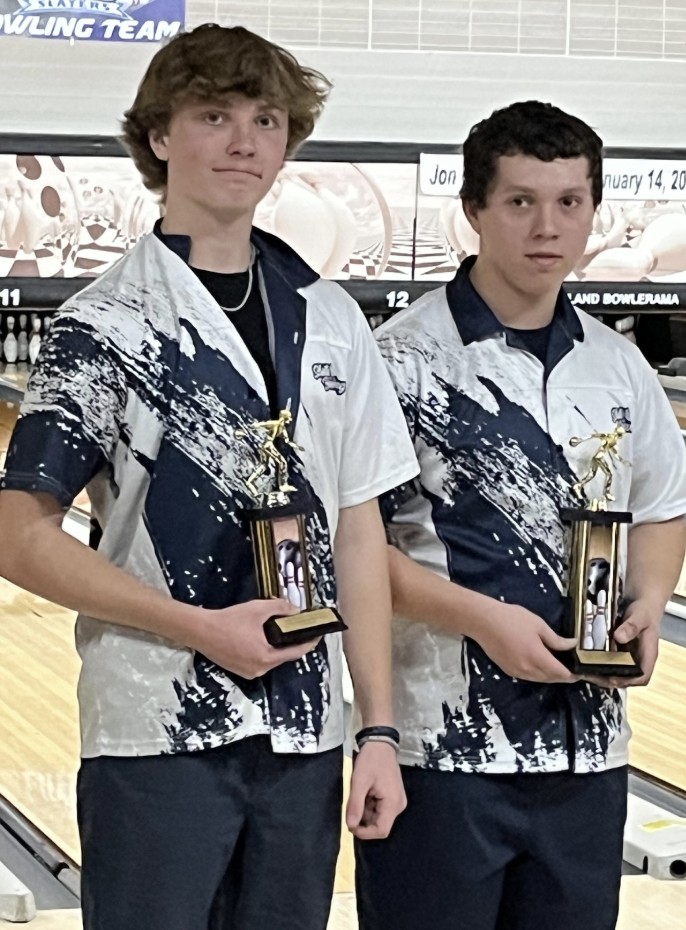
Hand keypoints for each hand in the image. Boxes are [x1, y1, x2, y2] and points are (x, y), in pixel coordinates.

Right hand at [190, 598, 319, 678]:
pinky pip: (259, 661)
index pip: (295, 653)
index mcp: (266, 657)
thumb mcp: (258, 609)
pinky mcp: (239, 670)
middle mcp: (259, 669)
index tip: (318, 635)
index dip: (309, 644)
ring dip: (277, 646)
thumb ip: (280, 608)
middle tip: (297, 628)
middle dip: (291, 643)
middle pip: (283, 656)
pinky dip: (265, 650)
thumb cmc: (229, 620)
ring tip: (279, 630)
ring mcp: (248, 672)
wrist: (201, 631)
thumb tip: (295, 610)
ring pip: (271, 659)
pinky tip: (263, 637)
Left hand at [346, 741, 406, 839]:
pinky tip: (364, 793)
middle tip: (351, 807)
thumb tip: (350, 826)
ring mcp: (397, 801)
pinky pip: (380, 809)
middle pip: (380, 825)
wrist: (380, 743)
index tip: (350, 824)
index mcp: (393, 803)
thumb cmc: (371, 760)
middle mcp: (398, 805)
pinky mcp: (393, 796)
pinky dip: (369, 805)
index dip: (365, 833)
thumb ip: (355, 805)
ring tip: (358, 795)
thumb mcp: (359, 782)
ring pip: (379, 817)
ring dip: (365, 812)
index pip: (381, 830)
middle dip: (363, 820)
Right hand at [473, 602, 578, 683]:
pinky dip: (538, 674)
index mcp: (537, 657)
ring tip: (558, 666)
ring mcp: (517, 672)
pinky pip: (529, 677)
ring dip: (550, 676)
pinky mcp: (508, 670)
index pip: (561, 673)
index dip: (573, 675)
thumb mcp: (538, 625)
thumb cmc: (511, 619)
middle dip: (563, 676)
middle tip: (572, 668)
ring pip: (540, 680)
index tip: (582, 671)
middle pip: (551, 679)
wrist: (482, 621)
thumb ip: (556, 639)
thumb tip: (573, 645)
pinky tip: (540, 664)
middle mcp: (528, 670)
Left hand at [586, 599, 661, 689]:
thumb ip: (631, 626)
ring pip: (619, 673)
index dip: (628, 681)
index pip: (642, 676)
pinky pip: (612, 663)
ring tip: (587, 672)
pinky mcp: (621, 652)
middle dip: (611, 680)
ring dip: (604, 675)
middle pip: (628, 679)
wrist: (644, 602)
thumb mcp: (640, 616)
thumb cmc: (645, 611)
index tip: (611, 678)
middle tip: (593, 676)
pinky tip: (588, 663)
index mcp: (648, 654)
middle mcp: (640, 659)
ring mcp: (630, 656)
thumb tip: (619, 637)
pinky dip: (602, 666)